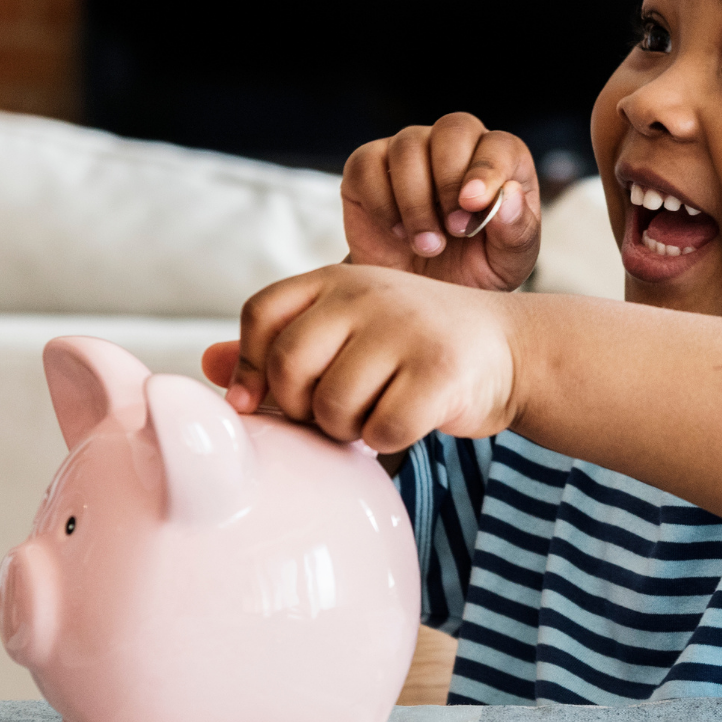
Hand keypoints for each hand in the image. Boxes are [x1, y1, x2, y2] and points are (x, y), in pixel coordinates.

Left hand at [201, 265, 522, 453]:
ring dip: (346, 430)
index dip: (254, 365)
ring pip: (333, 405)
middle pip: (290, 365)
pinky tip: (406, 424)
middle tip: (330, 415)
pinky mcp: (440, 373)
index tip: (266, 400)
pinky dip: (386, 442)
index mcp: (338, 279)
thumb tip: (208, 367)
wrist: (514, 349)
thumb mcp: (352, 330)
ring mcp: (406, 330)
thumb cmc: (416, 347)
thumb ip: (283, 346)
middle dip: (300, 407)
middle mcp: (369, 294)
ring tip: (372, 415)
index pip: (264, 314)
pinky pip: (381, 430)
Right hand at [342, 113, 540, 291]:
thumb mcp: (506, 264)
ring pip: (407, 146)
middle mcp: (454, 148)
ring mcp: (408, 154)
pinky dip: (381, 203)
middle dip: (451, 181)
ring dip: (416, 202)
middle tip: (454, 230)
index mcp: (500, 164)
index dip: (487, 169)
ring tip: (428, 245)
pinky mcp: (366, 168)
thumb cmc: (471, 272)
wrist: (419, 297)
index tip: (474, 204)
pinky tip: (397, 233)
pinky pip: (366, 165)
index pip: (498, 145)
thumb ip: (517, 232)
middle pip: (453, 129)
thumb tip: (510, 195)